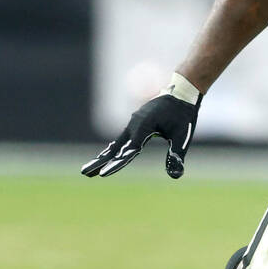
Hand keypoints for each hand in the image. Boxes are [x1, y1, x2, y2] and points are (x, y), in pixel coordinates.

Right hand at [81, 89, 200, 178]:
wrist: (182, 92)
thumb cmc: (183, 114)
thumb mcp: (182, 136)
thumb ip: (176, 155)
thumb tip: (176, 176)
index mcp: (145, 126)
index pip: (129, 150)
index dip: (117, 163)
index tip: (103, 174)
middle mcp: (135, 124)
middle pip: (115, 147)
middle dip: (100, 161)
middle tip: (84, 173)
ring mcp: (134, 123)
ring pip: (116, 143)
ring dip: (104, 156)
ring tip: (90, 170)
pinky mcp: (136, 124)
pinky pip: (121, 139)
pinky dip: (113, 149)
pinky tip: (106, 155)